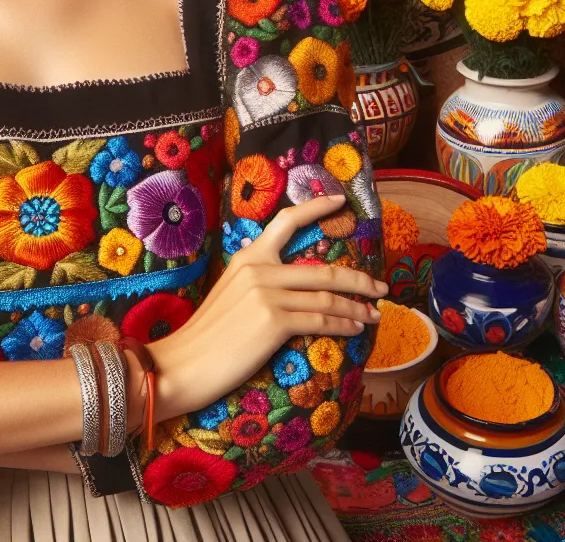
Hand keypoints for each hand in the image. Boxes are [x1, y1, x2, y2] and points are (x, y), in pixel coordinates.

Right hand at [147, 193, 386, 418]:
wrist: (184, 362)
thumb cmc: (208, 333)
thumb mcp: (230, 292)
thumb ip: (258, 280)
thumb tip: (290, 283)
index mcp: (248, 257)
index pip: (286, 222)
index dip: (317, 208)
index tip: (340, 200)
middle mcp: (260, 269)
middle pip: (323, 269)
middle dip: (359, 279)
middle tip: (380, 288)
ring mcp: (267, 294)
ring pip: (327, 298)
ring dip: (356, 308)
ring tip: (374, 314)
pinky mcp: (273, 321)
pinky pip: (320, 320)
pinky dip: (343, 325)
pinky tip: (355, 329)